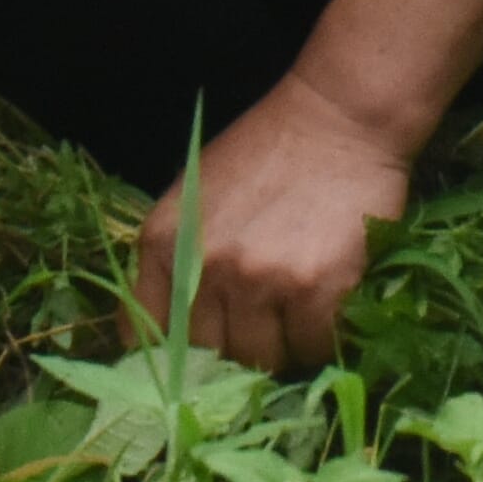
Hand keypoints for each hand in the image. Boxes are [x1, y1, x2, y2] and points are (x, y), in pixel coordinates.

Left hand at [131, 73, 412, 373]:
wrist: (337, 117)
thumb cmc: (268, 153)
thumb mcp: (197, 195)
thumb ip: (179, 258)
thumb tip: (177, 335)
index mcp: (164, 242)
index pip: (145, 334)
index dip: (171, 358)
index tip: (195, 365)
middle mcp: (202, 266)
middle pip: (208, 356)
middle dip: (235, 352)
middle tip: (264, 331)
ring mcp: (257, 279)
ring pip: (262, 360)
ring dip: (283, 348)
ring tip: (300, 313)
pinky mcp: (312, 287)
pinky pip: (312, 347)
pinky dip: (323, 337)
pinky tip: (330, 304)